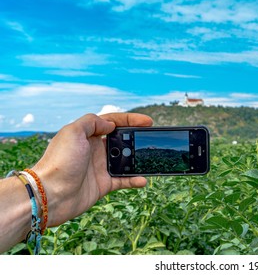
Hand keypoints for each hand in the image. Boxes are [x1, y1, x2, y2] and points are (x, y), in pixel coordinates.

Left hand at [31, 113, 152, 226]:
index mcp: (87, 135)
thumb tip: (110, 124)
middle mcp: (94, 150)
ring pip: (125, 160)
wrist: (50, 194)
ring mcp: (99, 168)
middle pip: (121, 140)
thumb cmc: (59, 162)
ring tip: (149, 158)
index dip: (130, 120)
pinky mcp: (103, 185)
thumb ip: (92, 122)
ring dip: (137, 159)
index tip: (147, 121)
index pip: (112, 122)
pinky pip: (123, 180)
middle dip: (136, 138)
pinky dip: (134, 180)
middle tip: (149, 139)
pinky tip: (143, 179)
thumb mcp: (72, 132)